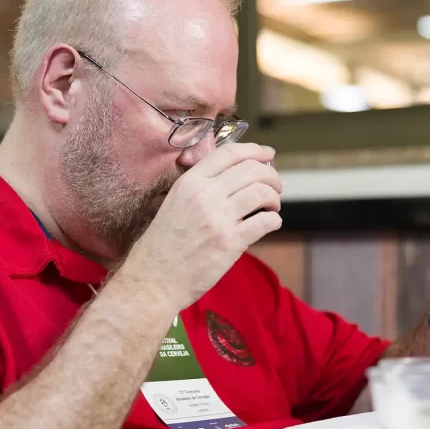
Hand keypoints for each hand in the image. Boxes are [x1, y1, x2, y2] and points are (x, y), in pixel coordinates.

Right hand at [120, 143, 281, 311]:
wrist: (154, 279)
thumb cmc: (164, 244)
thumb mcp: (174, 202)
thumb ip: (200, 187)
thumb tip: (235, 176)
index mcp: (190, 182)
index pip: (229, 153)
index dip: (254, 150)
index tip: (268, 154)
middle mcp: (205, 195)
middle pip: (251, 169)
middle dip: (271, 175)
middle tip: (275, 186)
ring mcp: (218, 219)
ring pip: (262, 192)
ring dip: (274, 197)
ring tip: (272, 206)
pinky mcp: (230, 243)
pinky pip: (265, 221)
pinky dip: (274, 220)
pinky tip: (271, 223)